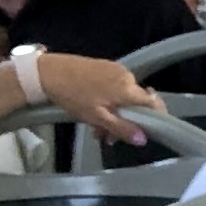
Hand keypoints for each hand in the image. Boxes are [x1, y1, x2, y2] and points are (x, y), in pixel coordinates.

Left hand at [35, 53, 156, 145]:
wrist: (49, 72)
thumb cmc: (74, 96)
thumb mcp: (97, 117)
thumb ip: (122, 128)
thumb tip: (143, 139)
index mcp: (128, 89)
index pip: (154, 102)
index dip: (156, 116)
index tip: (149, 130)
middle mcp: (127, 76)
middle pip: (136, 102)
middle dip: (126, 121)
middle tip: (107, 137)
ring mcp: (116, 69)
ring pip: (124, 96)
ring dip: (115, 113)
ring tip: (95, 126)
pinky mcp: (105, 66)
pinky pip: (115, 87)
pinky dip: (109, 100)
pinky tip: (94, 109)